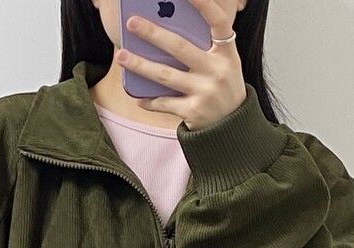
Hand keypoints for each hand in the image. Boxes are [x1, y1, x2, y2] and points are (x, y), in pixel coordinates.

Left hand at [116, 0, 247, 130]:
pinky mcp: (194, 112)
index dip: (204, 5)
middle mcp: (218, 71)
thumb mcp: (222, 66)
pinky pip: (165, 103)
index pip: (218, 22)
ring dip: (140, 65)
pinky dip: (149, 100)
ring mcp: (205, 92)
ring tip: (121, 56)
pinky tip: (137, 96)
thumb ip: (204, 49)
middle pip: (180, 47)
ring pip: (166, 75)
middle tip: (131, 23)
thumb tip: (164, 34)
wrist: (232, 129)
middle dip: (153, 33)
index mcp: (227, 54)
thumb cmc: (221, 89)